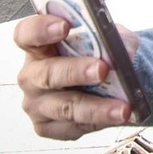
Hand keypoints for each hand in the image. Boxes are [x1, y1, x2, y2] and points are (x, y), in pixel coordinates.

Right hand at [14, 14, 137, 139]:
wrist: (104, 84)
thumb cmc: (96, 55)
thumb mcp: (107, 38)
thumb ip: (115, 38)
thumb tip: (125, 50)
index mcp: (38, 46)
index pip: (27, 34)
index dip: (41, 29)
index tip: (65, 26)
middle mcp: (31, 75)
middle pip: (46, 74)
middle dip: (75, 71)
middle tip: (102, 69)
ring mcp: (36, 103)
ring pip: (63, 107)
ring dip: (95, 107)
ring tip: (122, 108)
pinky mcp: (46, 127)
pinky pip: (71, 127)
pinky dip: (97, 122)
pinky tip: (114, 118)